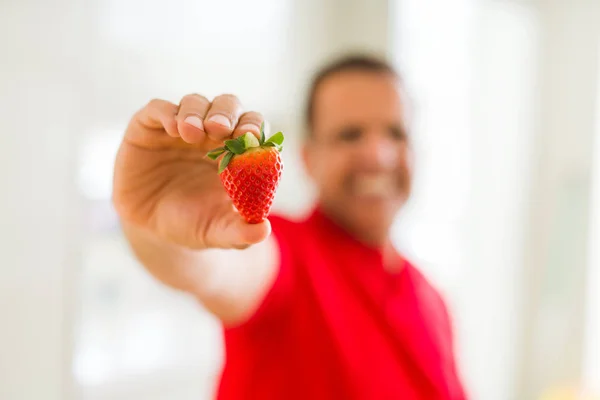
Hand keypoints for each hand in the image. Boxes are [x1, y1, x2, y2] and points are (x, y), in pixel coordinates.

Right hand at [113, 94, 270, 248]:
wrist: (150, 227)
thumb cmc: (192, 223)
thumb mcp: (217, 232)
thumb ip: (240, 232)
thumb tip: (263, 231)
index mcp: (235, 151)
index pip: (252, 128)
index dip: (254, 129)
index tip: (251, 138)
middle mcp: (210, 132)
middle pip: (227, 106)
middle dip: (227, 114)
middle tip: (222, 129)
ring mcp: (180, 127)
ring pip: (195, 103)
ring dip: (197, 113)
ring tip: (193, 133)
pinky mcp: (148, 126)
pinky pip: (159, 109)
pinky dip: (168, 113)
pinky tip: (173, 129)